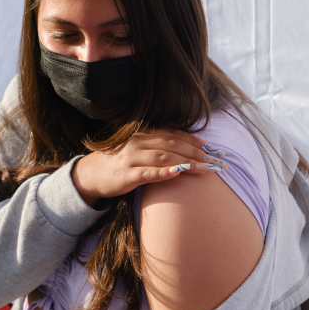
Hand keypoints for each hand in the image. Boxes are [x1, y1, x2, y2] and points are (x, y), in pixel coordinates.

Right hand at [72, 128, 227, 205]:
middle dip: (199, 152)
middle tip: (218, 161)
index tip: (214, 148)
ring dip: (189, 162)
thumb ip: (157, 146)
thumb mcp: (137, 150)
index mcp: (143, 134)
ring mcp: (132, 158)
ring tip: (206, 168)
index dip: (196, 140)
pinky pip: (148, 173)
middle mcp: (138, 143)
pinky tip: (179, 172)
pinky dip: (165, 172)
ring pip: (165, 157)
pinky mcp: (127, 175)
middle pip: (174, 144)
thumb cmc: (118, 163)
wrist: (90, 175)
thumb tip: (185, 149)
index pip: (174, 134)